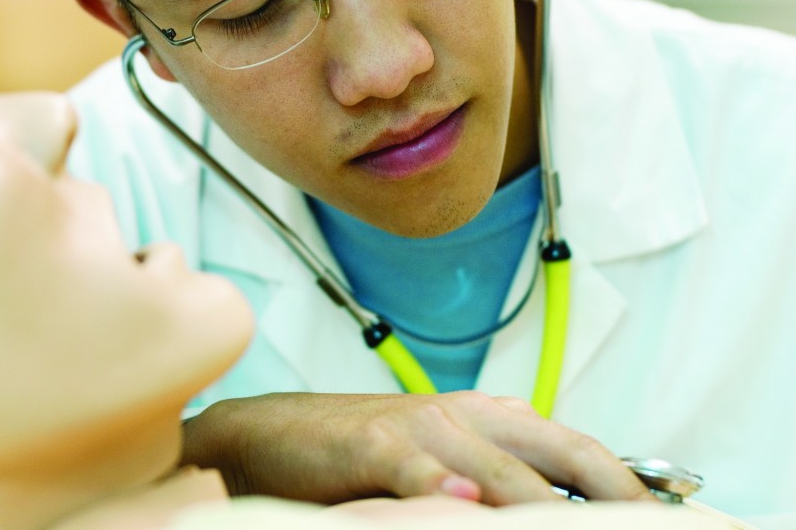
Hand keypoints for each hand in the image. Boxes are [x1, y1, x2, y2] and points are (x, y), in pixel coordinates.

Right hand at [180, 392, 653, 505]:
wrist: (271, 436)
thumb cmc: (358, 456)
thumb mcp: (435, 461)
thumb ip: (491, 476)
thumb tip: (546, 506)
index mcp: (487, 415)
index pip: (576, 446)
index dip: (625, 480)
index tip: (661, 515)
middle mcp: (465, 413)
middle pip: (561, 450)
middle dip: (613, 491)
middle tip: (651, 527)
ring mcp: (422, 426)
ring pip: (505, 469)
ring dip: (545, 508)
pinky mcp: (375, 444)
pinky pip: (423, 470)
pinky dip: (448, 488)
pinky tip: (463, 503)